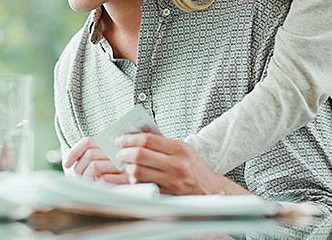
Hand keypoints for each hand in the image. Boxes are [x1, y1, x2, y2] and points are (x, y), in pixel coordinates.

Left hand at [63, 137, 130, 183]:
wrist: (141, 185)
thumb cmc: (114, 177)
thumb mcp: (103, 163)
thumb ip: (91, 158)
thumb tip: (69, 161)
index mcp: (109, 146)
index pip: (88, 142)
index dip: (74, 152)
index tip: (66, 164)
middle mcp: (116, 153)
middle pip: (89, 154)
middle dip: (78, 168)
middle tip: (78, 178)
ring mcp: (122, 165)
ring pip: (94, 166)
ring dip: (85, 177)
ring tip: (86, 184)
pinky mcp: (126, 179)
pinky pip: (104, 179)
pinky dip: (96, 184)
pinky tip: (97, 187)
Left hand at [114, 133, 248, 195]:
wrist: (212, 191)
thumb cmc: (194, 168)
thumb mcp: (184, 150)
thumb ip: (162, 143)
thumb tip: (135, 135)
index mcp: (180, 149)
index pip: (147, 140)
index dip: (129, 139)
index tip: (119, 140)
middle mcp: (178, 164)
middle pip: (139, 155)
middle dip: (123, 153)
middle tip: (119, 153)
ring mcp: (173, 181)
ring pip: (138, 172)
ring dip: (128, 168)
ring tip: (128, 166)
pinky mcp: (169, 195)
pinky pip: (143, 186)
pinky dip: (136, 181)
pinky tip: (136, 177)